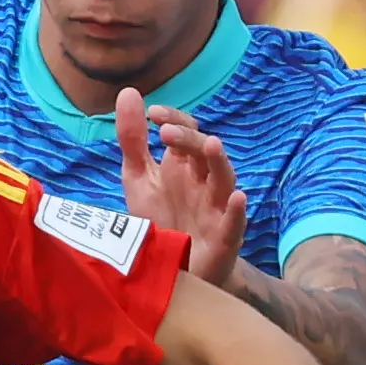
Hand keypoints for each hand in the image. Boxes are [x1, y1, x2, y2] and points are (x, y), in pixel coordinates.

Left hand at [115, 89, 246, 284]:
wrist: (175, 272)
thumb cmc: (161, 220)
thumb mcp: (139, 178)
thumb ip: (133, 140)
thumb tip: (128, 92)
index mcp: (183, 166)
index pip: (185, 132)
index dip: (173, 120)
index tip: (152, 114)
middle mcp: (203, 182)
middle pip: (203, 152)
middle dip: (188, 139)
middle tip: (166, 133)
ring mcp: (216, 209)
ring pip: (225, 180)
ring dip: (219, 162)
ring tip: (211, 144)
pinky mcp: (225, 239)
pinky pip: (234, 223)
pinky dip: (237, 210)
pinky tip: (237, 197)